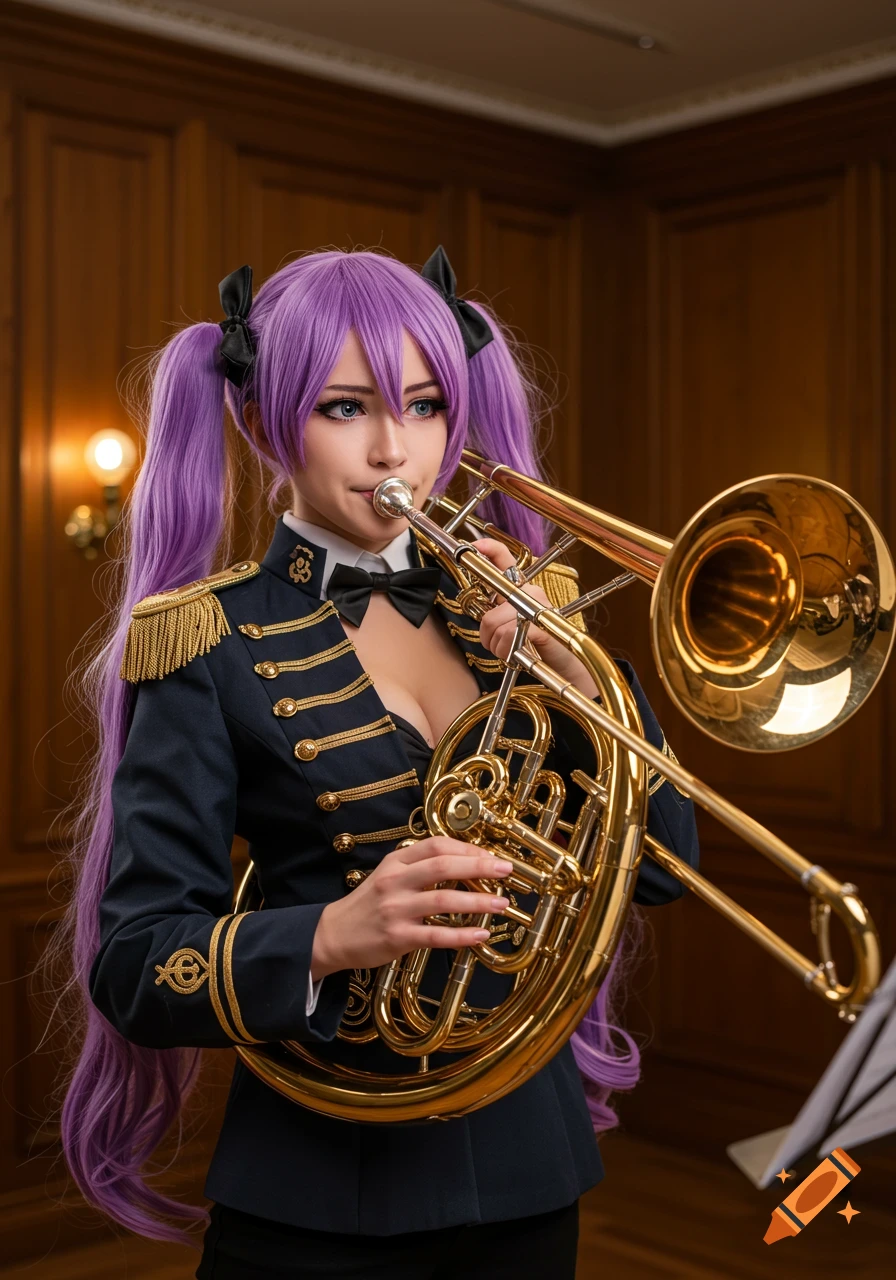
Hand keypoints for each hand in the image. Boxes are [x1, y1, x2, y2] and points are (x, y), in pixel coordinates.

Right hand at [311, 837, 512, 978]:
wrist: (333, 934)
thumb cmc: (368, 904)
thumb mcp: (389, 875)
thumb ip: (419, 868)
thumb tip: (463, 863)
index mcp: (396, 863)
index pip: (435, 845)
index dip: (467, 848)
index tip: (490, 856)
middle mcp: (396, 882)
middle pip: (444, 866)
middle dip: (479, 867)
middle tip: (505, 871)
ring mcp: (396, 909)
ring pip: (444, 899)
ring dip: (478, 901)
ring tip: (501, 904)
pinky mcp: (398, 937)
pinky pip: (436, 934)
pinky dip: (462, 935)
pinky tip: (481, 934)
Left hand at [473, 538, 596, 698]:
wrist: (564, 665)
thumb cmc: (536, 645)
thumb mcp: (513, 626)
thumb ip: (497, 615)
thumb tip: (482, 617)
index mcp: (523, 589)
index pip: (504, 559)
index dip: (487, 549)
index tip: (472, 547)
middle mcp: (531, 592)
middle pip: (489, 614)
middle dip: (487, 636)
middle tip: (498, 645)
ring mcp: (537, 607)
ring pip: (494, 625)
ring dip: (497, 646)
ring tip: (511, 651)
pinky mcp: (541, 624)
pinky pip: (508, 636)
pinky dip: (506, 651)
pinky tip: (516, 655)